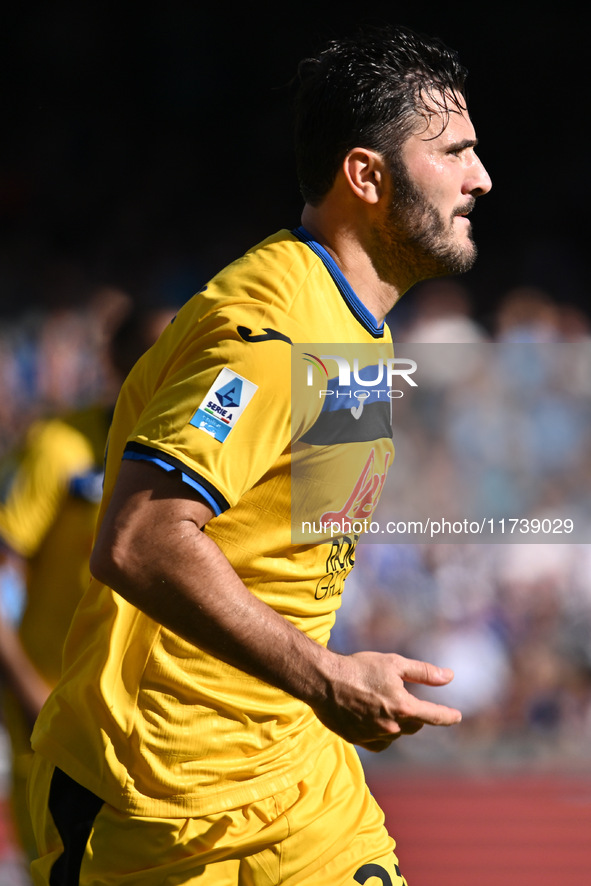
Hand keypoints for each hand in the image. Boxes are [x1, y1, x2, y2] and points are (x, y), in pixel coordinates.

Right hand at [315, 650, 461, 751]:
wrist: (323, 680)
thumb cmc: (360, 668)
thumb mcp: (394, 663)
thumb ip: (424, 672)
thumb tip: (450, 676)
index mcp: (404, 707)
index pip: (434, 716)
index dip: (448, 716)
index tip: (457, 716)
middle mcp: (392, 726)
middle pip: (414, 725)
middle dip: (415, 714)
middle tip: (405, 699)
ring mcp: (374, 735)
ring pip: (396, 733)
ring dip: (396, 722)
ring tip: (381, 703)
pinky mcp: (358, 740)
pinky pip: (378, 742)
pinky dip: (381, 734)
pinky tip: (373, 720)